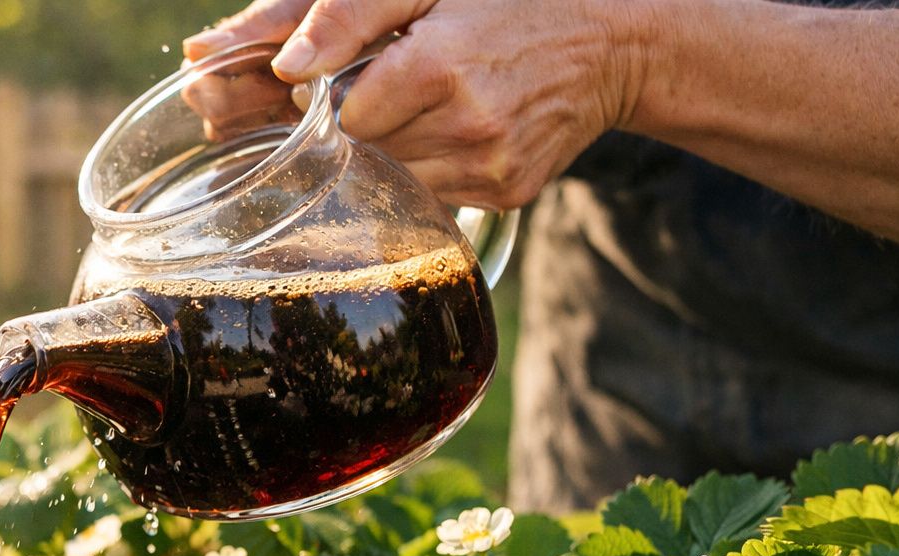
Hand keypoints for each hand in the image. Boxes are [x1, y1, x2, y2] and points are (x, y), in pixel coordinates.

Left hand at [185, 0, 648, 209]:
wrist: (612, 39)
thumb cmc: (509, 1)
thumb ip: (347, 17)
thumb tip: (285, 68)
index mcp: (437, 67)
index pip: (345, 116)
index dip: (347, 96)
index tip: (368, 74)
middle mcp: (466, 126)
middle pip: (369, 151)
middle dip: (375, 121)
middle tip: (409, 85)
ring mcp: (489, 168)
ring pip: (399, 179)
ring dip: (403, 147)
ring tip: (440, 104)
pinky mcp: (507, 194)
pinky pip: (438, 194)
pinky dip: (438, 165)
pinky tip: (467, 128)